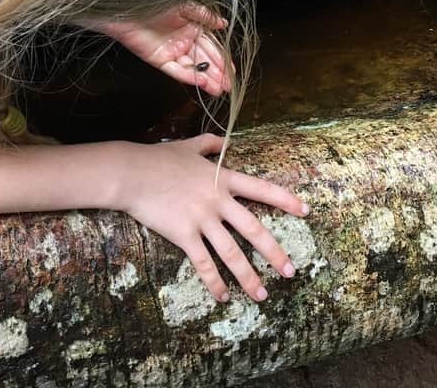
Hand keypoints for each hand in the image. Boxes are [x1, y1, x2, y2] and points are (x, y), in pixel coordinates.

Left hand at [91, 3, 231, 95]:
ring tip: (220, 89)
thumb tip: (223, 23)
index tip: (233, 70)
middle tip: (230, 85)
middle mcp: (183, 42)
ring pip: (193, 68)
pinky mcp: (160, 60)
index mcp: (192, 28)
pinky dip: (189, 76)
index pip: (211, 46)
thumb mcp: (186, 6)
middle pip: (204, 60)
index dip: (223, 58)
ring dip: (207, 79)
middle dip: (218, 73)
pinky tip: (202, 81)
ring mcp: (172, 52)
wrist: (129, 7)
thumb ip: (204, 16)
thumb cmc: (156, 1)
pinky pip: (176, 70)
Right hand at [114, 133, 308, 301]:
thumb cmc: (157, 158)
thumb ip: (210, 143)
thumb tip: (225, 140)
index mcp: (222, 178)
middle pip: (254, 229)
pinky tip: (223, 296)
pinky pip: (203, 264)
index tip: (306, 212)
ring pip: (232, 253)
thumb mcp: (188, 145)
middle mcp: (217, 200)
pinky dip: (214, 282)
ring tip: (262, 294)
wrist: (131, 173)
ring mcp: (201, 219)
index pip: (262, 189)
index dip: (285, 201)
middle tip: (292, 271)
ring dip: (249, 276)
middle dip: (275, 253)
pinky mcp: (184, 235)